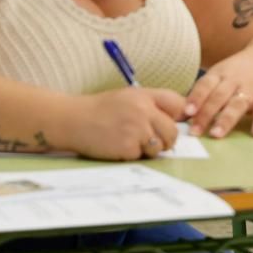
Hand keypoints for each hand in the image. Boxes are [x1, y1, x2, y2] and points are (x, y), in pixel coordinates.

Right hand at [67, 86, 186, 159]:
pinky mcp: (128, 147)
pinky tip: (118, 146)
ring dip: (148, 149)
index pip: (178, 105)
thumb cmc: (99, 110)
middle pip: (173, 132)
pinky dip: (132, 155)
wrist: (71, 120)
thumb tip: (180, 118)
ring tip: (129, 141)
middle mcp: (144, 111)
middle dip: (165, 140)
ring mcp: (137, 129)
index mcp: (145, 96)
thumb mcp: (128, 97)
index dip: (180, 117)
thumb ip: (152, 105)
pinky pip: (141, 156)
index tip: (172, 124)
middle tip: (149, 140)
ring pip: (159, 147)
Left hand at [184, 49, 252, 137]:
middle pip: (218, 97)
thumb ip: (203, 93)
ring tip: (217, 134)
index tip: (186, 113)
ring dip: (226, 120)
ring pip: (237, 105)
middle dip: (206, 114)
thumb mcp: (220, 74)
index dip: (196, 98)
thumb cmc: (238, 72)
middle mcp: (234, 80)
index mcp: (219, 73)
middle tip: (195, 132)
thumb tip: (179, 116)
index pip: (205, 85)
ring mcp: (251, 89)